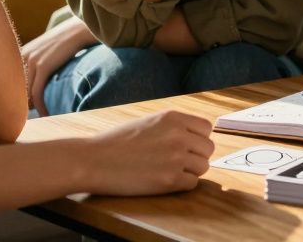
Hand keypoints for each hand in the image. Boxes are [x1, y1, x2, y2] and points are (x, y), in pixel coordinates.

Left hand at [22, 17, 97, 116]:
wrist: (79, 30)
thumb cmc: (67, 41)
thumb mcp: (46, 49)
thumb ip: (37, 61)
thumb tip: (36, 82)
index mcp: (21, 53)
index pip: (11, 81)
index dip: (15, 97)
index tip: (20, 110)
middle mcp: (22, 56)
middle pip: (15, 88)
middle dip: (19, 105)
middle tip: (25, 120)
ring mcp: (31, 61)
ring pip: (24, 93)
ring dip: (29, 109)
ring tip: (37, 121)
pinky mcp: (42, 66)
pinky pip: (36, 93)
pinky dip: (40, 106)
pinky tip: (46, 114)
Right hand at [88, 109, 215, 195]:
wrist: (94, 160)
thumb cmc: (117, 142)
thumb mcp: (150, 122)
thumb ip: (174, 126)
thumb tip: (197, 136)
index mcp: (173, 117)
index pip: (207, 128)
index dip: (199, 139)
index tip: (188, 146)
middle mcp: (179, 135)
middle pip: (208, 149)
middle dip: (196, 156)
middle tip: (178, 162)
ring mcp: (176, 158)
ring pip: (203, 167)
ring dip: (190, 171)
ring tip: (170, 171)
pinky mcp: (170, 180)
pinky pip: (192, 183)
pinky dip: (182, 184)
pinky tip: (164, 180)